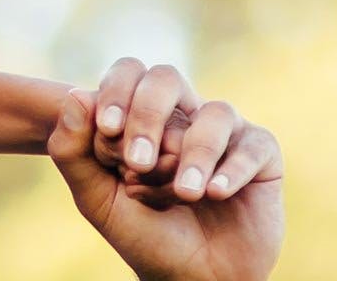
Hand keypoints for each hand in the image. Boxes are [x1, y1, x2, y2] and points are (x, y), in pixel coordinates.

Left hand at [50, 89, 282, 279]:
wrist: (191, 277)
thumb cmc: (144, 235)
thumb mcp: (98, 200)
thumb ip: (75, 152)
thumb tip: (75, 95)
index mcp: (143, 118)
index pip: (130, 75)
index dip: (117, 94)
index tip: (109, 131)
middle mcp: (185, 116)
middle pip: (167, 79)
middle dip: (147, 117)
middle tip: (138, 162)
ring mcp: (226, 133)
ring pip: (213, 114)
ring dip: (193, 154)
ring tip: (184, 195)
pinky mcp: (261, 155)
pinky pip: (253, 144)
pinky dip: (232, 169)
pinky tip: (215, 194)